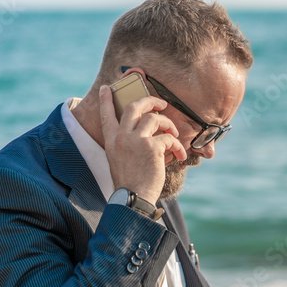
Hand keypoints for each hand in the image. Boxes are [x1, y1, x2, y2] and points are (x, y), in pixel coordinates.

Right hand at [98, 85, 187, 203]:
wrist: (133, 198)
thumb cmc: (130, 182)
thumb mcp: (120, 160)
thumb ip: (128, 144)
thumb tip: (149, 133)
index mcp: (111, 140)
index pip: (106, 114)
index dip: (106, 99)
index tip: (108, 88)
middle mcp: (121, 137)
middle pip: (134, 107)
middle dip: (150, 100)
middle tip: (161, 104)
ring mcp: (136, 141)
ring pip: (154, 118)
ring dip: (168, 124)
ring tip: (174, 134)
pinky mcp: (152, 148)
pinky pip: (169, 138)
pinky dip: (178, 145)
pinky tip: (180, 154)